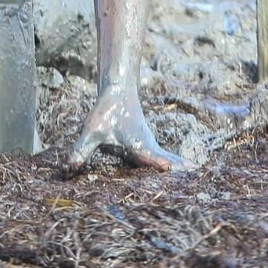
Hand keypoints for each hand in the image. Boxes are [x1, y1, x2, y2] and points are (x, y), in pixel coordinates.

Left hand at [68, 89, 188, 172]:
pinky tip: (178, 168)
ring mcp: (150, 144)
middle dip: (181, 171)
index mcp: (138, 144)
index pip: (153, 159)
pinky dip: (173, 163)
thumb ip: (81, 151)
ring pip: (168, 158)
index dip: (161, 166)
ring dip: (180, 167)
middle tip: (199, 178)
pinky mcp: (147, 143)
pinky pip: (163, 156)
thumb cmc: (106, 110)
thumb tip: (69, 168)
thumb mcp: (92, 131)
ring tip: (197, 175)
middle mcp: (148, 145)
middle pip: (169, 161)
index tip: (173, 171)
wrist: (118, 89)